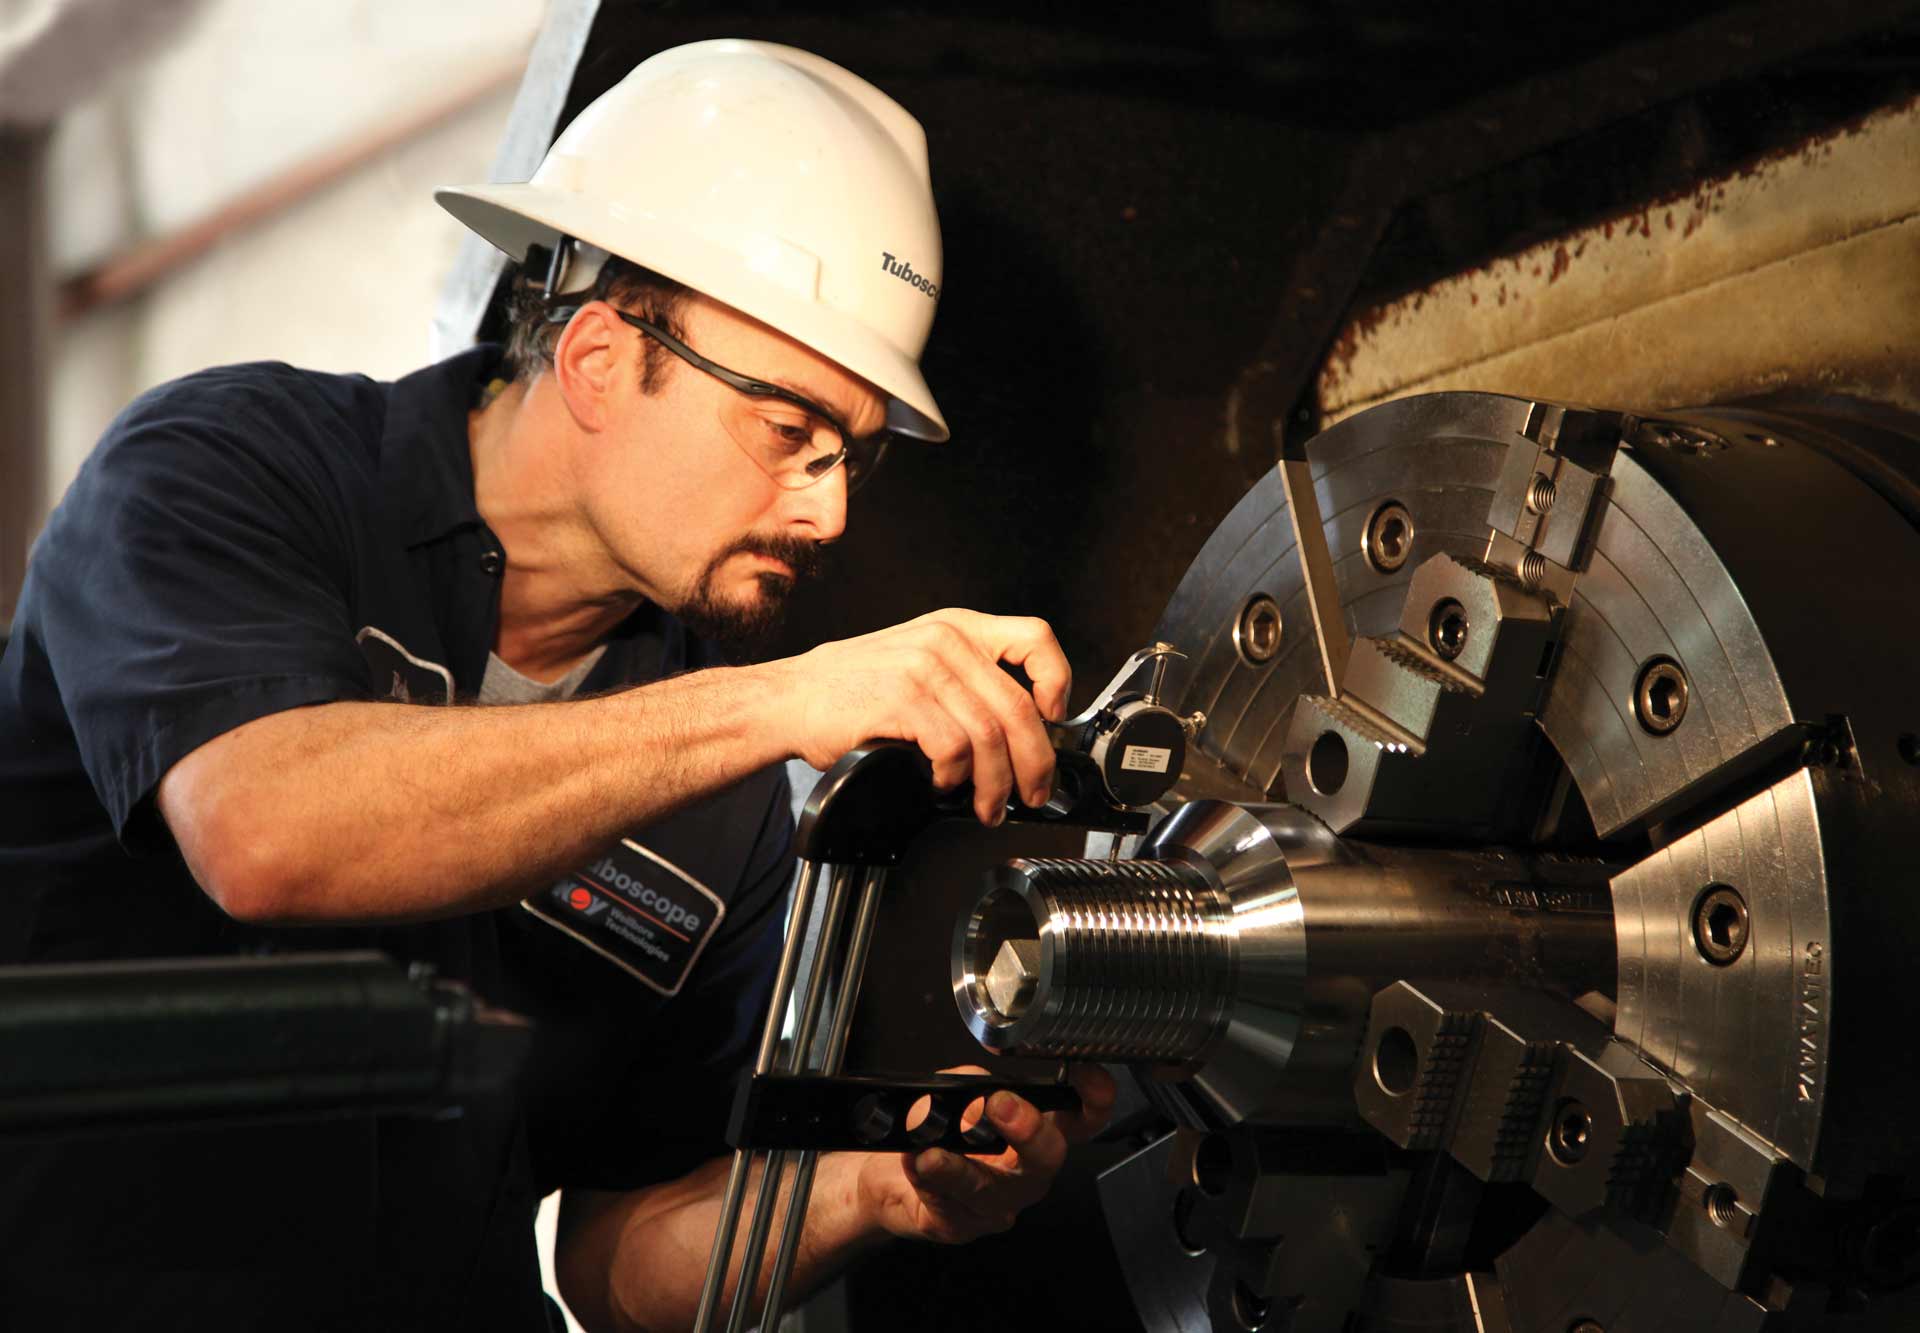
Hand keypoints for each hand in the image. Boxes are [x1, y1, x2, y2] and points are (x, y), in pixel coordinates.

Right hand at [768, 610, 1071, 824]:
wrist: (790, 698)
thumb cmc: (851, 690)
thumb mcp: (917, 661)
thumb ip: (967, 679)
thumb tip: (1020, 733)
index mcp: (957, 627)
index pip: (1035, 638)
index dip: (1057, 680)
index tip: (1054, 717)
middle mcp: (945, 640)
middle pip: (1018, 707)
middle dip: (1034, 763)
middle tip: (1032, 793)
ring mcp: (923, 668)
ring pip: (989, 736)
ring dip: (995, 784)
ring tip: (986, 805)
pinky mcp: (901, 699)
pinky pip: (953, 749)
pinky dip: (954, 778)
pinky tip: (940, 783)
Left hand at [853, 1064, 1116, 1243]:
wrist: (890, 1174)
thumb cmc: (935, 1131)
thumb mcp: (957, 1090)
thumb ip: (974, 1085)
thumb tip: (977, 1094)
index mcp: (1035, 1134)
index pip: (1081, 1119)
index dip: (1094, 1099)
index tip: (1086, 1075)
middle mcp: (1024, 1173)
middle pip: (1047, 1157)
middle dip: (1029, 1131)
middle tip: (1000, 1105)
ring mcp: (995, 1204)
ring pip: (988, 1191)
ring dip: (960, 1170)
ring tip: (934, 1155)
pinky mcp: (958, 1225)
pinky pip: (947, 1207)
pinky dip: (926, 1181)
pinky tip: (915, 1164)